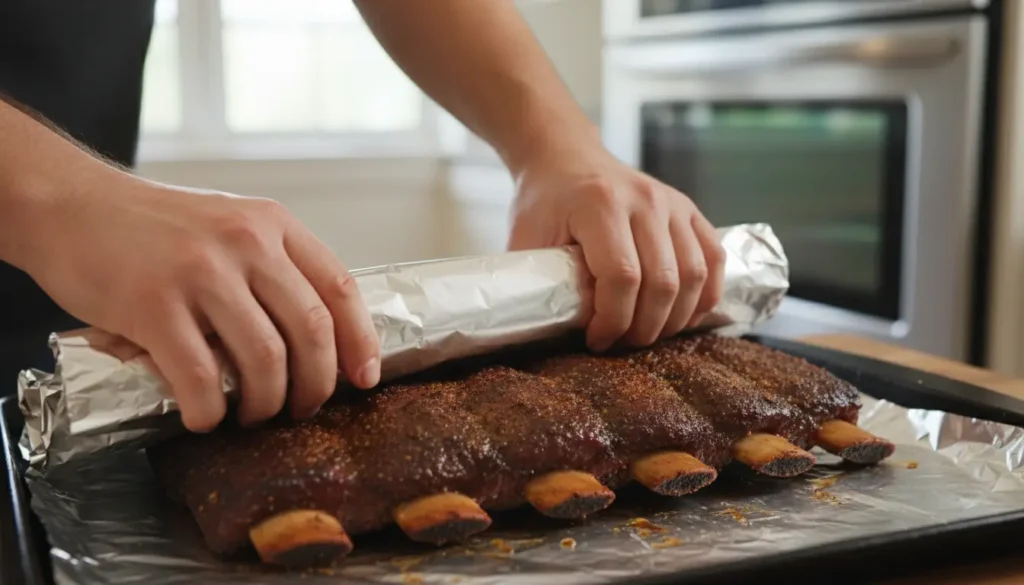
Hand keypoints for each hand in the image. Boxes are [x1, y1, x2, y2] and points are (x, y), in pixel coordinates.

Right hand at [23, 173, 380, 431]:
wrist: (71, 205)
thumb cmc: (153, 226)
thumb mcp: (230, 225)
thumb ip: (273, 268)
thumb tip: (317, 340)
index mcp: (272, 224)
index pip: (340, 287)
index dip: (361, 341)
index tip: (364, 377)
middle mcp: (245, 242)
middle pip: (311, 330)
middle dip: (316, 385)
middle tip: (302, 408)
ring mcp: (200, 272)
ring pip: (266, 359)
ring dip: (267, 403)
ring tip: (253, 414)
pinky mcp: (153, 305)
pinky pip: (201, 378)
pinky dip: (211, 412)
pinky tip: (205, 417)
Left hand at [508, 147, 725, 351]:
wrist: (567, 157)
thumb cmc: (544, 202)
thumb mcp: (528, 237)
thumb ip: (541, 280)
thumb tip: (553, 331)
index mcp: (601, 205)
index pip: (622, 276)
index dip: (613, 319)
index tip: (597, 339)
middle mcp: (644, 200)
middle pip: (662, 282)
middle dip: (644, 327)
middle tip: (622, 344)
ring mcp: (673, 203)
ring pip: (694, 275)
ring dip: (674, 318)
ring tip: (647, 333)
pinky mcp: (689, 210)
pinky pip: (715, 258)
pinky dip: (706, 295)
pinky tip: (682, 316)